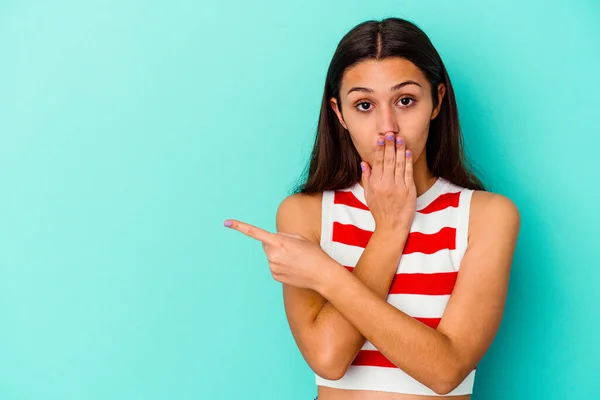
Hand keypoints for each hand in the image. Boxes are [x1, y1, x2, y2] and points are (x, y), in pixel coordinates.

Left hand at [223, 219, 337, 290]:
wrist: (322, 275)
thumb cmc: (314, 254)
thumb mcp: (299, 238)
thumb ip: (282, 236)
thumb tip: (271, 240)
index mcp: (278, 242)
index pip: (255, 233)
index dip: (240, 227)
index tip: (227, 222)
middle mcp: (272, 255)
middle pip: (266, 244)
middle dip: (275, 244)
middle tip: (293, 249)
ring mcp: (272, 267)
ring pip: (271, 256)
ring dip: (279, 255)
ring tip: (296, 259)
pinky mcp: (275, 276)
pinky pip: (274, 266)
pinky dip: (281, 265)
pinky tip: (294, 267)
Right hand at [361, 133, 416, 232]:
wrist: (391, 226)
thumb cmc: (379, 211)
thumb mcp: (368, 195)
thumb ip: (366, 178)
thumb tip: (364, 163)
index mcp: (375, 184)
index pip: (378, 163)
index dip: (379, 150)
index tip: (380, 139)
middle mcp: (386, 184)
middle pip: (388, 161)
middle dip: (389, 146)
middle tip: (390, 134)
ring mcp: (398, 187)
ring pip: (399, 164)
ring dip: (399, 150)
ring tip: (400, 139)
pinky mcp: (409, 191)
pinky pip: (408, 173)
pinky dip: (408, 161)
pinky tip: (407, 152)